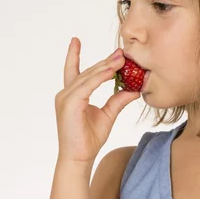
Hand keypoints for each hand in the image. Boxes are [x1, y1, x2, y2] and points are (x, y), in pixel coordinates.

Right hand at [54, 37, 140, 163]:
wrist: (79, 157)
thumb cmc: (89, 139)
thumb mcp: (108, 115)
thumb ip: (118, 100)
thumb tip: (134, 89)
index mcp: (72, 95)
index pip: (73, 71)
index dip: (73, 55)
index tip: (76, 40)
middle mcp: (66, 94)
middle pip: (87, 72)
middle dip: (104, 61)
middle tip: (120, 51)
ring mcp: (65, 98)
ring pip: (88, 77)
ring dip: (105, 67)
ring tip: (121, 58)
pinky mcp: (70, 104)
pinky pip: (87, 86)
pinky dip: (99, 78)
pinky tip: (111, 71)